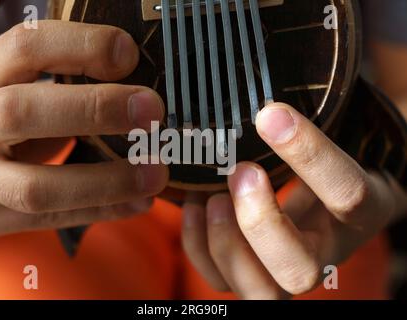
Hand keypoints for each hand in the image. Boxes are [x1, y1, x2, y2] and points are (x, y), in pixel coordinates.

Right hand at [0, 21, 167, 238]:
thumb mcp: (14, 87)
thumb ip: (59, 83)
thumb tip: (136, 88)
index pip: (23, 47)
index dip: (80, 46)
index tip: (128, 54)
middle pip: (21, 112)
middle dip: (94, 109)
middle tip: (151, 110)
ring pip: (35, 187)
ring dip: (107, 182)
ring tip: (157, 173)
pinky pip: (47, 220)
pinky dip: (100, 210)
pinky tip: (139, 202)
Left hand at [182, 103, 405, 298]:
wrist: (336, 202)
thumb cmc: (330, 167)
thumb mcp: (334, 146)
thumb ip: (307, 139)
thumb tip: (264, 111)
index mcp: (360, 214)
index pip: (346, 194)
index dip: (308, 154)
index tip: (270, 115)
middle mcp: (327, 256)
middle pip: (298, 272)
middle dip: (258, 223)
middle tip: (239, 173)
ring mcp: (288, 271)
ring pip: (258, 291)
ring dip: (223, 241)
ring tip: (209, 194)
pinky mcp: (256, 275)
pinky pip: (220, 280)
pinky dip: (198, 244)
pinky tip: (195, 205)